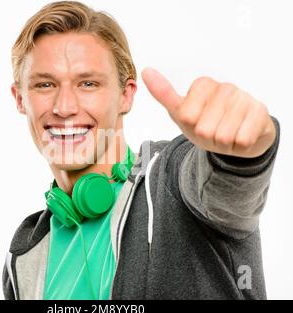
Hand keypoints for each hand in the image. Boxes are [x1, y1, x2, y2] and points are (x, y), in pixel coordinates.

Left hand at [142, 68, 275, 157]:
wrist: (238, 137)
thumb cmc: (207, 124)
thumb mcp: (181, 112)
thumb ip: (164, 93)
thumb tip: (146, 72)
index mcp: (203, 85)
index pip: (187, 115)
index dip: (192, 126)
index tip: (198, 122)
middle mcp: (225, 87)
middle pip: (204, 128)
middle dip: (208, 137)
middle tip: (214, 131)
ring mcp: (244, 98)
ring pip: (223, 135)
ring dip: (223, 142)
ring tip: (227, 133)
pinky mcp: (260, 112)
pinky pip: (241, 140)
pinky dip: (238, 145)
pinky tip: (240, 136)